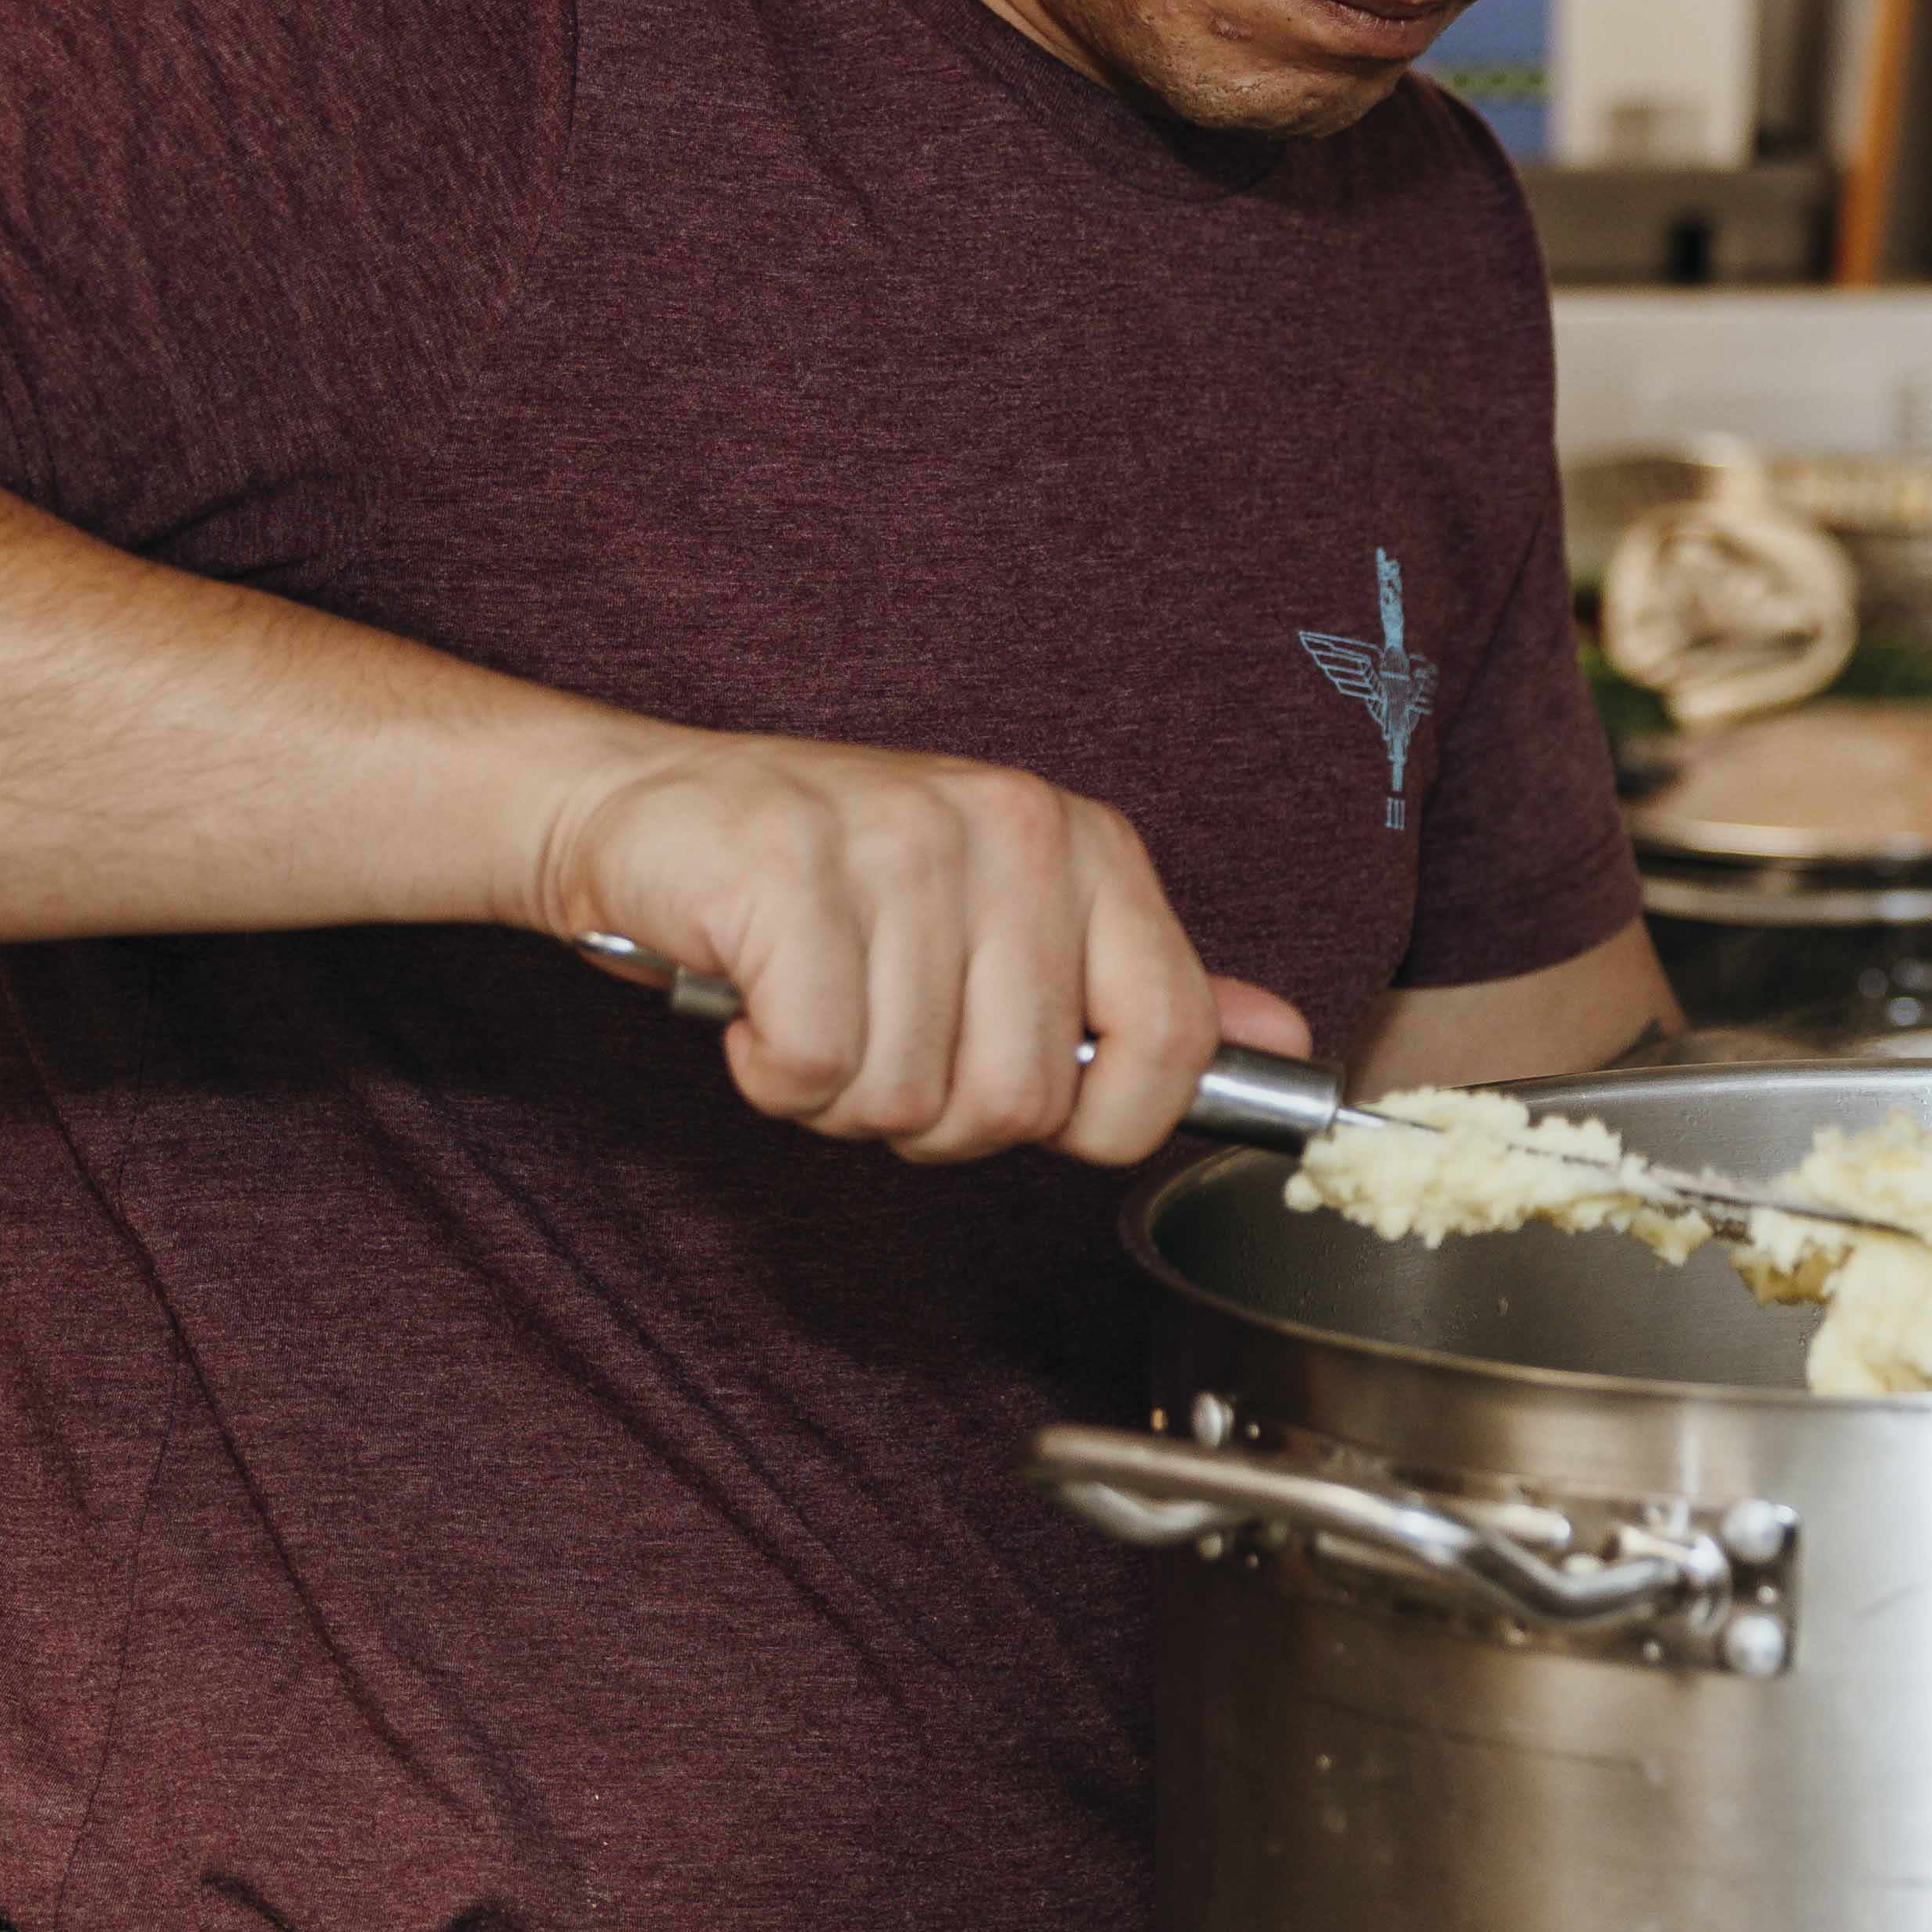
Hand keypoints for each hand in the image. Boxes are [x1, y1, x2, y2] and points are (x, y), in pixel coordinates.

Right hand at [534, 735, 1310, 1163]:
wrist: (643, 807)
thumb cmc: (830, 887)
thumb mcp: (1010, 918)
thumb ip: (1142, 988)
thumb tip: (1288, 1044)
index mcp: (1082, 842)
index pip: (1172, 1043)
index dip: (1100, 1124)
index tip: (1024, 1102)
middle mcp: (1008, 827)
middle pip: (1026, 1102)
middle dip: (935, 1118)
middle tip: (876, 1042)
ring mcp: (897, 843)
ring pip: (910, 1101)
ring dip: (841, 1099)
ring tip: (810, 1009)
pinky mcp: (785, 875)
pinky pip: (816, 1067)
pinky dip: (772, 1074)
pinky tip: (755, 1006)